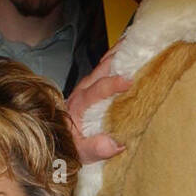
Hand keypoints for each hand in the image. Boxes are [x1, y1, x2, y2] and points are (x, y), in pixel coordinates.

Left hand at [65, 46, 132, 164]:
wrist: (57, 138)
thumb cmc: (70, 145)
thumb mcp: (80, 153)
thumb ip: (94, 148)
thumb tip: (115, 144)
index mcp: (79, 104)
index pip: (96, 90)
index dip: (112, 84)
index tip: (129, 81)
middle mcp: (82, 90)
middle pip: (101, 69)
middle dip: (118, 58)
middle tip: (138, 48)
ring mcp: (87, 86)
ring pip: (103, 65)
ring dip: (119, 54)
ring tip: (136, 42)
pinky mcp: (91, 86)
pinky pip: (105, 69)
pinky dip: (117, 59)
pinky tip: (128, 52)